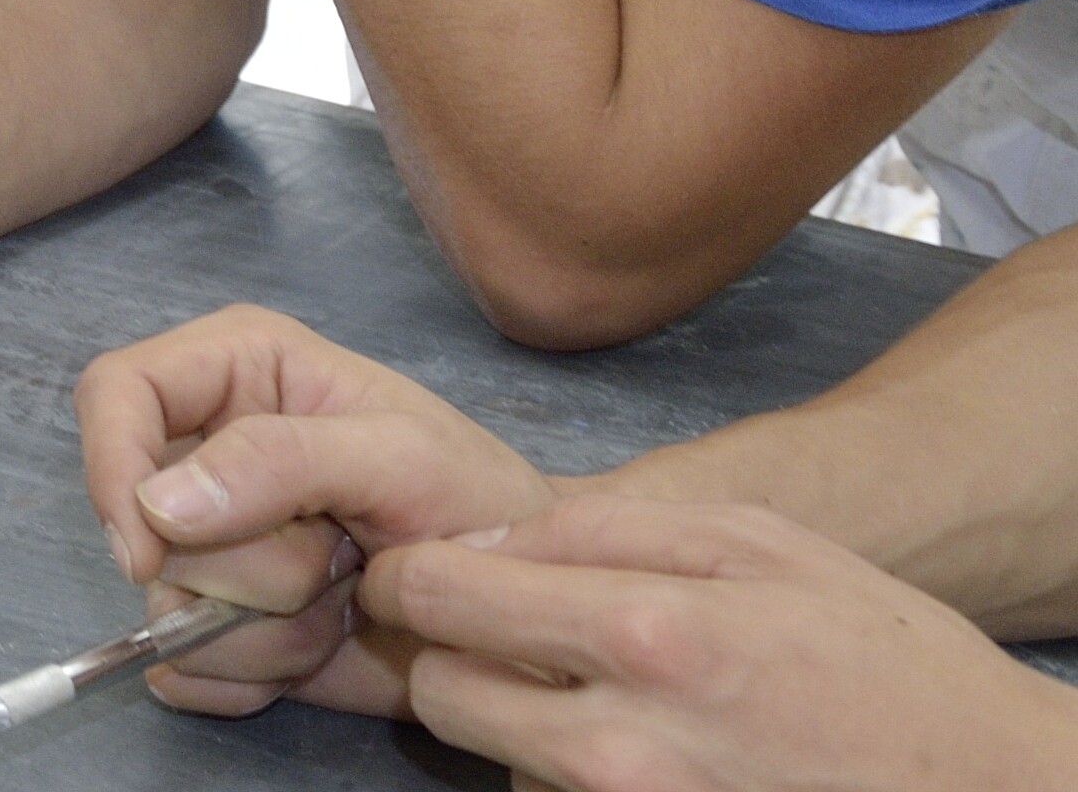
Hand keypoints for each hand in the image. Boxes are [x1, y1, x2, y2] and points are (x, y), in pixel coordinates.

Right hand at [75, 305, 553, 717]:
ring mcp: (209, 545)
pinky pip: (184, 670)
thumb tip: (159, 503)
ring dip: (267, 629)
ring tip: (345, 603)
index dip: (112, 467)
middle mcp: (205, 449)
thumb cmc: (478, 505)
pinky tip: (318, 651)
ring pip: (169, 604)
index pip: (116, 391)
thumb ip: (282, 458)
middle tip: (340, 559)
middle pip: (141, 518)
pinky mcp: (218, 624)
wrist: (521, 616)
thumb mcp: (402, 457)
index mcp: (236, 370)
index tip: (145, 554)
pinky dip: (253, 678)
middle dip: (247, 566)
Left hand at [375, 497, 1077, 789]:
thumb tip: (484, 535)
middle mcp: (625, 749)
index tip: (426, 564)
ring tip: (611, 697)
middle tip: (509, 634)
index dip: (410, 572)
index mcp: (650, 635)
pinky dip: (572, 781)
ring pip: (494, 762)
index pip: (437, 597)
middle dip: (452, 654)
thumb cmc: (885, 662)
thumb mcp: (759, 546)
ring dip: (520, 724)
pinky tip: (647, 752)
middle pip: (438, 693)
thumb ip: (605, 528)